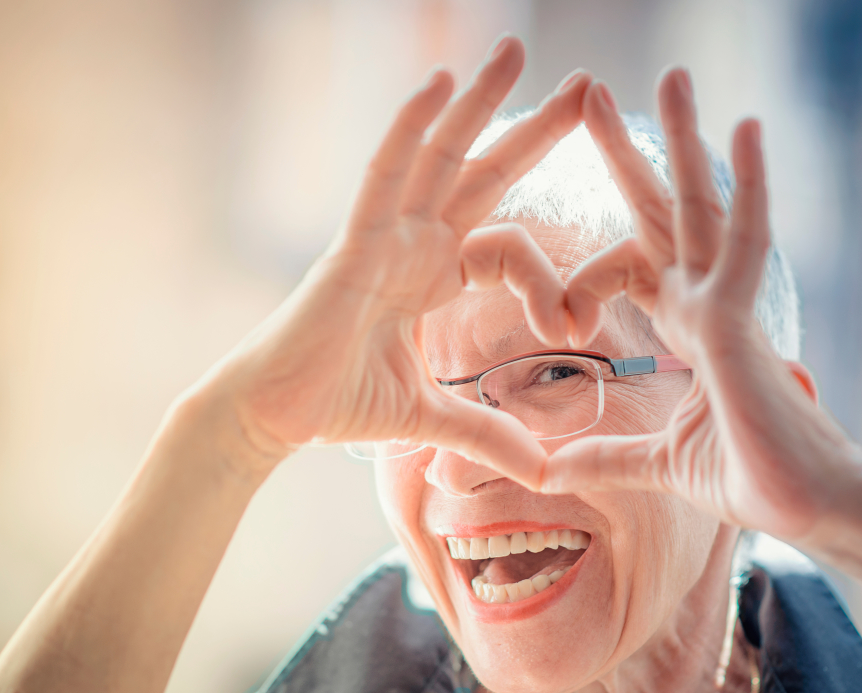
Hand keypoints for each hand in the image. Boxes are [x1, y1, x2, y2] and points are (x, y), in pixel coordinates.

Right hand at [202, 37, 589, 488]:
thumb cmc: (339, 404)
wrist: (275, 417)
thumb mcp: (433, 417)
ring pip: (438, 156)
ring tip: (517, 52)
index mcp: (432, 276)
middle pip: (483, 172)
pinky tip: (439, 84)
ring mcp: (382, 236)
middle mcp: (412, 244)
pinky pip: (383, 176)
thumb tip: (547, 471)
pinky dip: (408, 130)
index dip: (550, 276)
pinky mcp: (351, 245)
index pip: (508, 245)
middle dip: (535, 130)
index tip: (578, 325)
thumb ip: (489, 435)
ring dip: (478, 102)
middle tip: (586, 85)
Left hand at [543, 71, 861, 542]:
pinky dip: (748, 186)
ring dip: (685, 141)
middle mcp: (708, 304)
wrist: (807, 510)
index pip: (633, 262)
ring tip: (672, 76)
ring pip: (702, 208)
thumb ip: (604, 456)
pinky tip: (745, 125)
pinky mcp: (744, 323)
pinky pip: (745, 242)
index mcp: (689, 328)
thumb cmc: (751, 478)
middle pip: (661, 213)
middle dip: (626, 155)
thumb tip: (547, 471)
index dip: (587, 270)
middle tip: (590, 94)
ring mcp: (727, 307)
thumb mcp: (656, 462)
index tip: (556, 313)